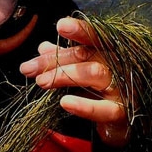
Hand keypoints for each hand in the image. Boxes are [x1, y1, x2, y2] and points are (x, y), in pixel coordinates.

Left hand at [20, 16, 129, 146]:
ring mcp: (121, 88)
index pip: (95, 36)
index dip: (80, 30)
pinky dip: (84, 106)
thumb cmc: (101, 92)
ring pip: (93, 74)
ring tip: (41, 82)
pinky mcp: (121, 112)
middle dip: (54, 60)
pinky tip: (65, 102)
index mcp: (108, 52)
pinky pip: (103, 109)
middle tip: (28, 68)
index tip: (61, 25)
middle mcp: (117, 66)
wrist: (122, 125)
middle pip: (85, 55)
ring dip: (64, 76)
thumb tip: (43, 47)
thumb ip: (65, 59)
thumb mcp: (82, 72)